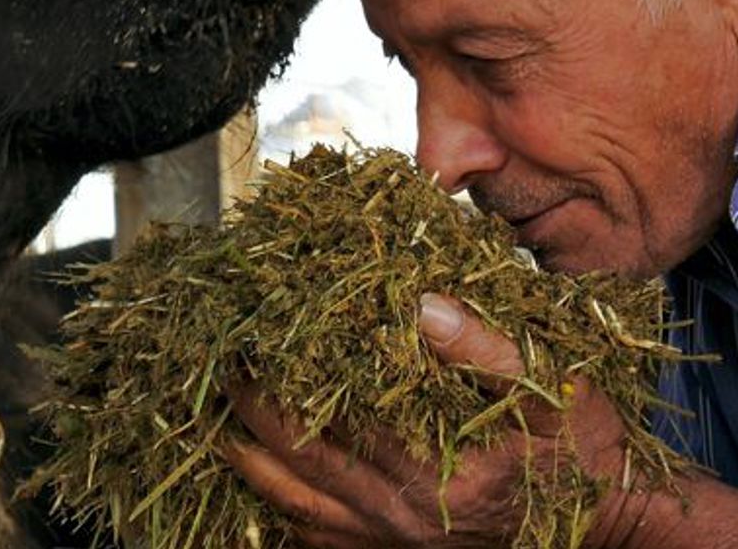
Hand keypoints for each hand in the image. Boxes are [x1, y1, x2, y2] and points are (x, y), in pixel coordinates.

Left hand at [226, 293, 642, 548]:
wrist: (610, 531)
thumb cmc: (577, 452)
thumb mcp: (547, 387)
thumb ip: (482, 347)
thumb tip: (420, 306)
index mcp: (431, 471)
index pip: (332, 418)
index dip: (283, 379)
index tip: (251, 343)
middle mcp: (401, 519)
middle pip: (297, 465)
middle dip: (250, 418)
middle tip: (221, 375)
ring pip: (296, 510)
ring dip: (253, 467)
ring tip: (222, 427)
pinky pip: (319, 545)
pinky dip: (283, 514)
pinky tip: (266, 486)